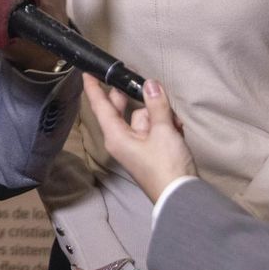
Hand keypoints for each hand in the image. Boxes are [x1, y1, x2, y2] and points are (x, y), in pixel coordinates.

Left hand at [82, 74, 194, 202]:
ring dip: (160, 114)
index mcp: (116, 136)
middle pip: (122, 110)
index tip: (87, 73)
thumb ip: (156, 105)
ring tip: (174, 122)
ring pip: (144, 118)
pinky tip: (178, 130)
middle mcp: (122, 140)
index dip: (94, 89)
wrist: (181, 196)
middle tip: (136, 80)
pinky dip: (166, 126)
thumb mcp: (163, 131)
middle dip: (133, 97)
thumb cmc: (166, 165)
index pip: (101, 107)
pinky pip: (155, 129)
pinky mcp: (151, 150)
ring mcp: (137, 145)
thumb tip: (149, 84)